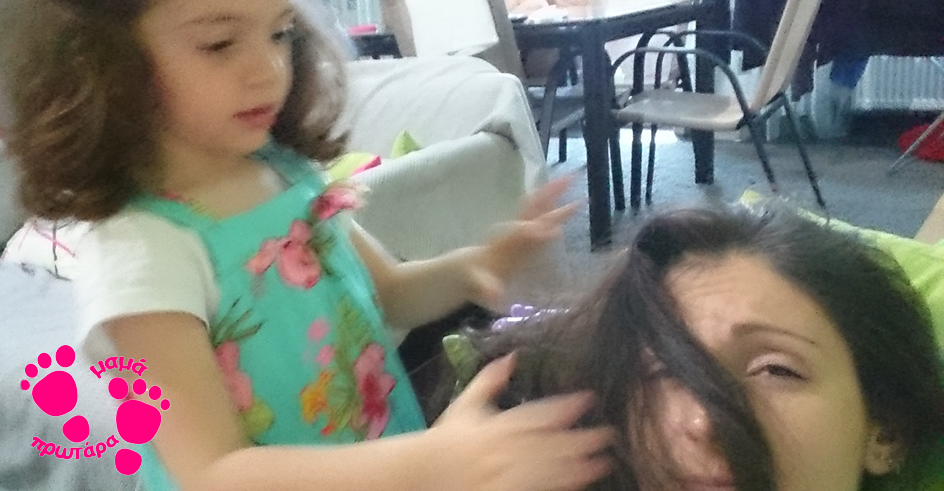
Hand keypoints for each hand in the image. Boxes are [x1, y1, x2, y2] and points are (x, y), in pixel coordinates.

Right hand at [428, 353, 612, 490]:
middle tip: (609, 434)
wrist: (424, 471)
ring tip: (603, 462)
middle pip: (550, 442)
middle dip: (581, 439)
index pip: (537, 412)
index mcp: (498, 423)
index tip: (588, 400)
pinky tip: (578, 483)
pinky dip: (558, 485)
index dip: (566, 406)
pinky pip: (536, 488)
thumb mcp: (465, 404)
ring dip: (577, 465)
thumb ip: (490, 380)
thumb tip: (511, 355)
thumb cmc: (447, 437)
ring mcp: (506, 472)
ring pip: (548, 468)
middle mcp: (505, 447)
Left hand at [466, 175, 579, 308]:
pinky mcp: (527, 233)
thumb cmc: (477, 278)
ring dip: (552, 193)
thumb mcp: (479, 286)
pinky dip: (553, 204)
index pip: (522, 235)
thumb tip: (494, 298)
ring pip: (537, 207)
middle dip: (548, 195)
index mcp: (506, 245)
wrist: (470, 268)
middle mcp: (514, 232)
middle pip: (532, 209)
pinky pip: (541, 214)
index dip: (536, 232)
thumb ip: (487, 290)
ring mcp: (521, 229)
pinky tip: (569, 200)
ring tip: (570, 178)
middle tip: (567, 179)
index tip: (554, 231)